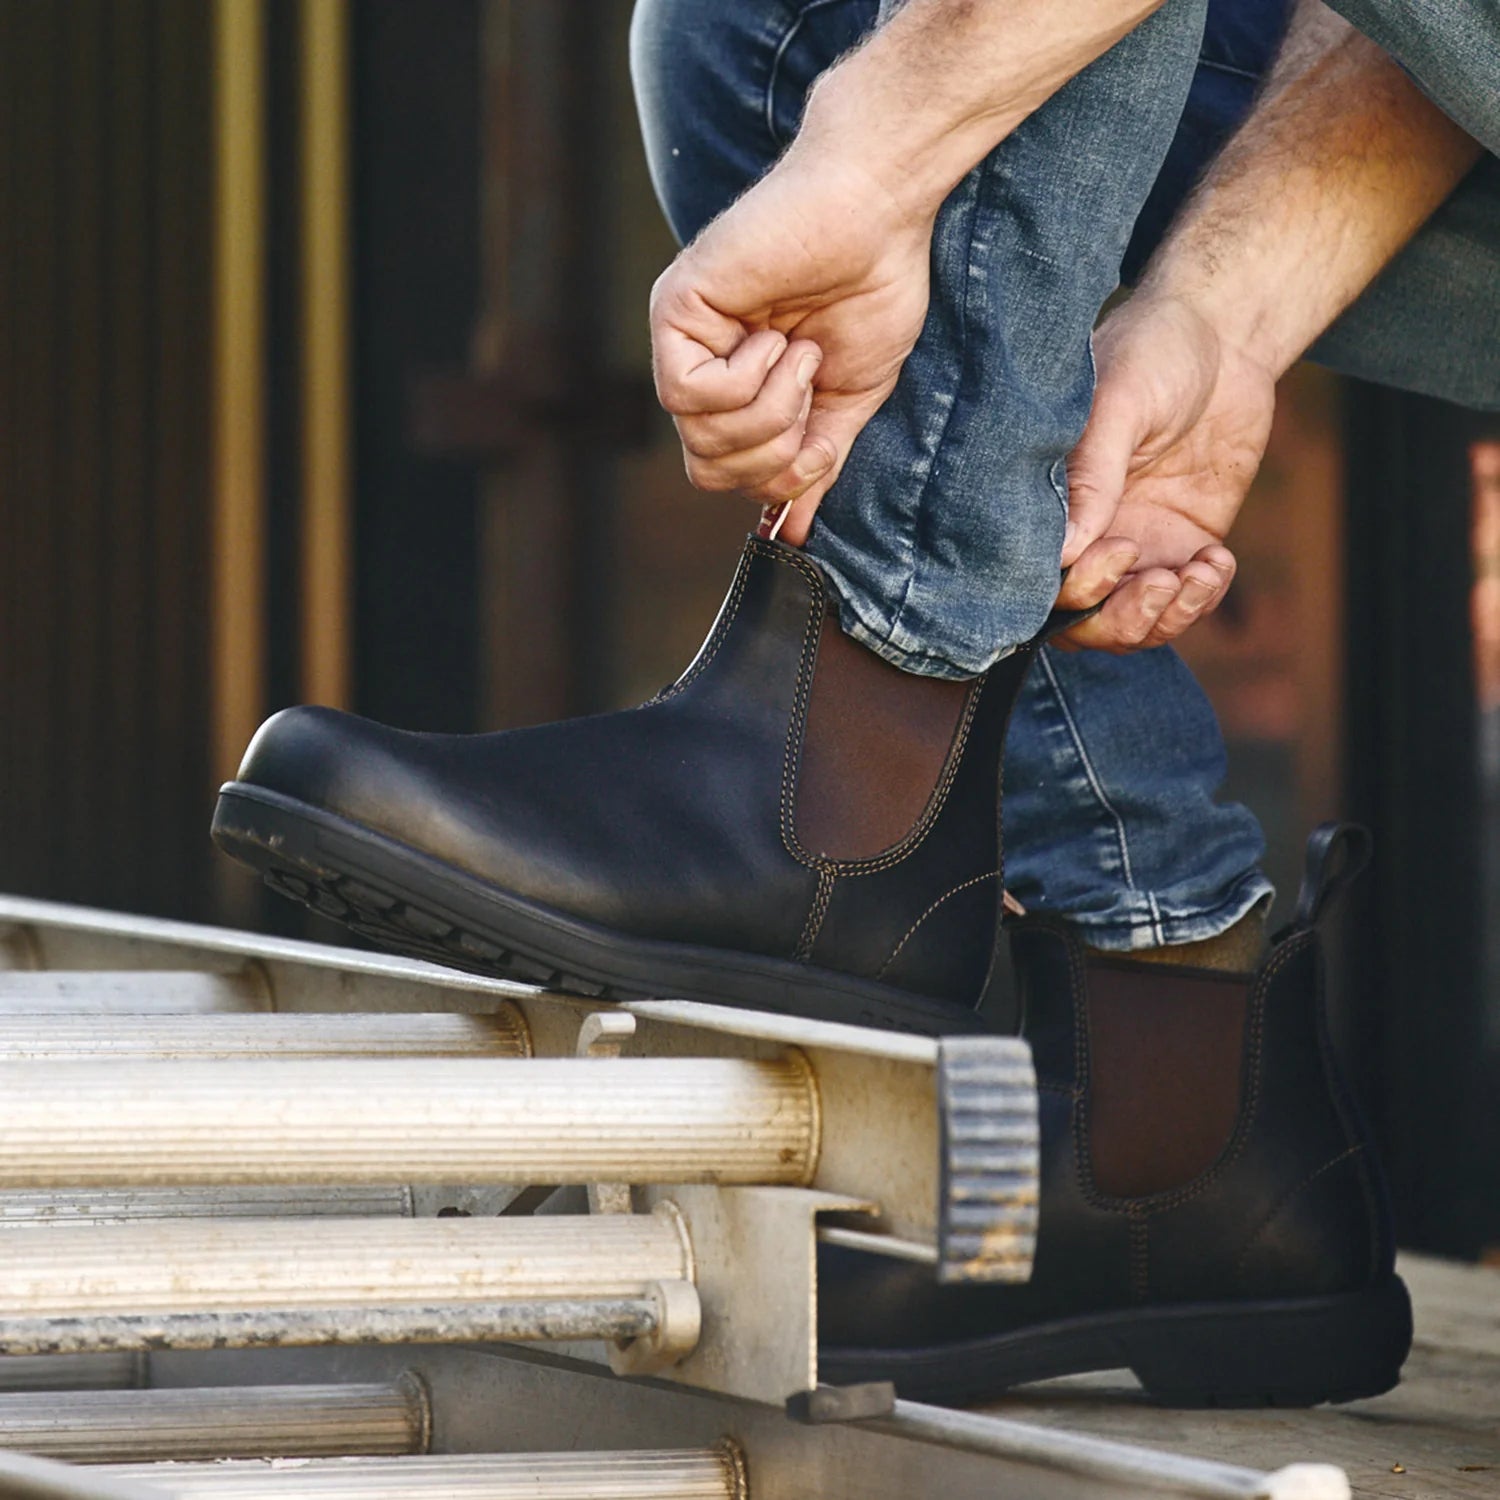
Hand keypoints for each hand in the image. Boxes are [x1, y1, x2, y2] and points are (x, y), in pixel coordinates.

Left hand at [649, 149, 934, 544]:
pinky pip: (691, 394)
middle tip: (809, 387)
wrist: (879, 213)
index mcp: (737, 387)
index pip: (725, 475)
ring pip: (700, 438)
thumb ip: (815, 462)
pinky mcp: (674, 309)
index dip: (776, 476)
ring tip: (798, 352)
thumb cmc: (872, 289)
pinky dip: (747, 380)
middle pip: (707, 469)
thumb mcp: (847, 401)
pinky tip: (772, 337)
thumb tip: (793, 532)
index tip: (817, 432)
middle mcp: (700, 364)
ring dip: (770, 409)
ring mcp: (683, 337)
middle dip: (773, 449)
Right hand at [1054, 292, 1276, 651]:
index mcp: (1053, 503)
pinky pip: (1184, 602)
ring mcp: (1136, 544)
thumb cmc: (1153, 351)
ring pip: (1131, 625)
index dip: (1075, 589)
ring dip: (1163, 618)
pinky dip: (1202, 599)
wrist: (1224, 335)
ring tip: (1196, 573)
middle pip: (1082, 622)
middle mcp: (1086, 534)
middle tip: (1159, 578)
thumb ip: (1092, 475)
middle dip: (1119, 619)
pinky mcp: (1184, 543)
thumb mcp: (1117, 404)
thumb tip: (1066, 552)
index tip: (1117, 548)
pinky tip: (1217, 560)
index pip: (1042, 580)